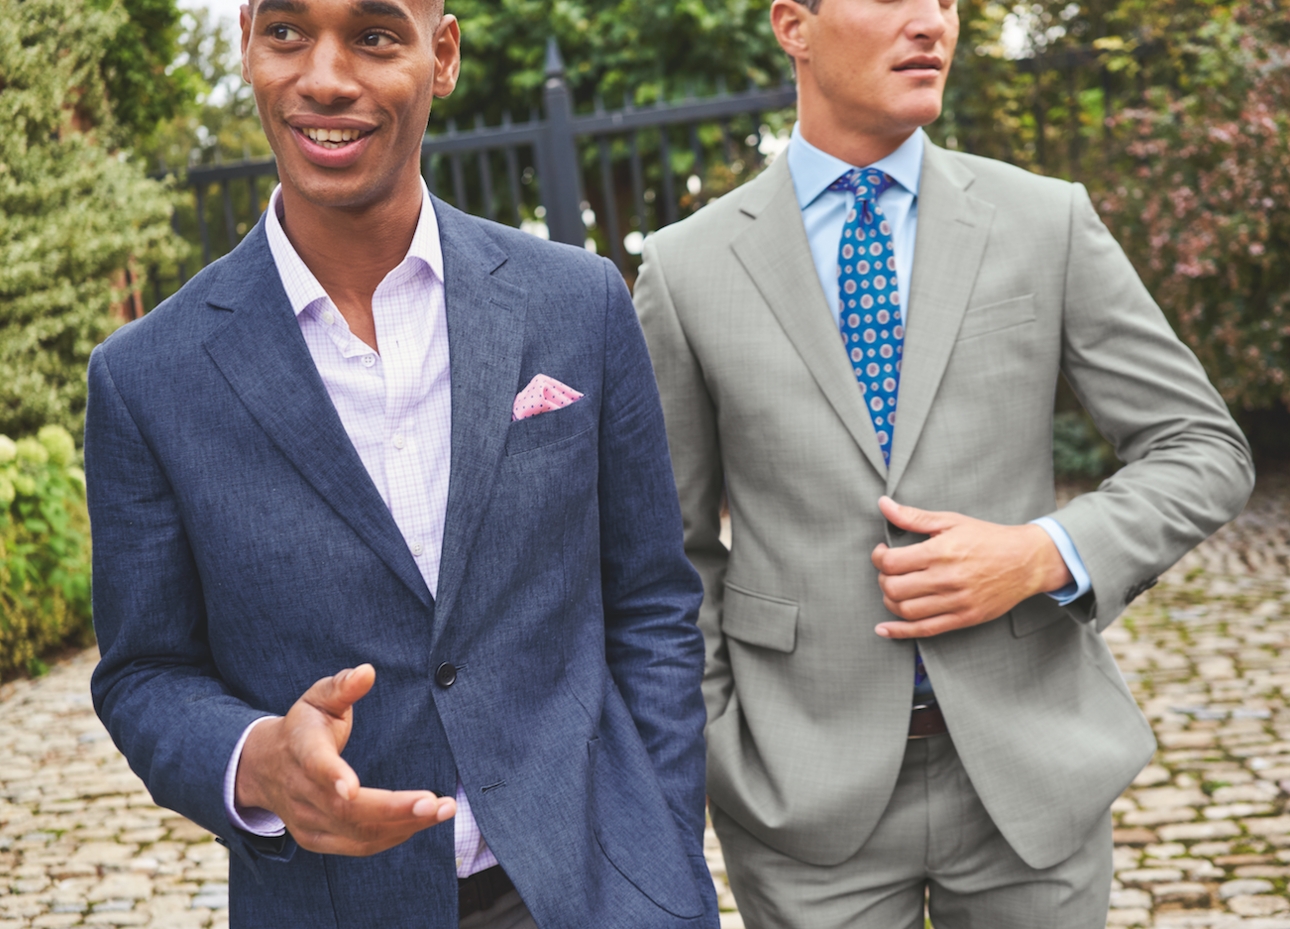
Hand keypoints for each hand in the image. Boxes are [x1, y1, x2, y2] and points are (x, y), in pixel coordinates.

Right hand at [234, 664, 455, 855]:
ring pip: (357, 833)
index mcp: (301, 751)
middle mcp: (301, 792)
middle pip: (347, 810)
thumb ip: (343, 686)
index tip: (352, 788)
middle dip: (395, 809)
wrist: (262, 767)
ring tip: (444, 811)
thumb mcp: (317, 698)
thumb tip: (367, 671)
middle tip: (437, 803)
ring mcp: (306, 821)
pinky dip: (393, 836)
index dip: (333, 777)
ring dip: (404, 825)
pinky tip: (420, 822)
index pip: (315, 765)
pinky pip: (358, 846)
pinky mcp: (316, 839)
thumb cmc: (302, 726)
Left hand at [870, 497, 1072, 639]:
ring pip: (905, 610)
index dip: (878, 558)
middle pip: (894, 588)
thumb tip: (883, 504)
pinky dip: (900, 632)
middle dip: (883, 580)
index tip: (882, 553)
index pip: (891, 562)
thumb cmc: (987, 538)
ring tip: (895, 590)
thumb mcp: (950, 521)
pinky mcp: (964, 618)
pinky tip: (884, 629)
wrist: (1026, 561)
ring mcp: (955, 601)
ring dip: (890, 601)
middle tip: (889, 572)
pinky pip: (925, 630)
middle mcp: (946, 579)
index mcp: (940, 552)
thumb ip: (913, 516)